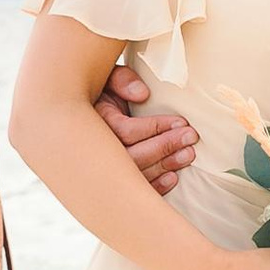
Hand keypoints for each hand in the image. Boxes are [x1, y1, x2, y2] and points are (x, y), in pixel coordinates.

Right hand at [99, 58, 197, 190]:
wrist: (79, 111)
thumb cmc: (100, 92)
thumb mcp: (107, 77)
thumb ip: (122, 80)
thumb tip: (142, 94)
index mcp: (91, 122)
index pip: (126, 131)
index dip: (155, 127)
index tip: (182, 122)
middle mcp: (92, 149)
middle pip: (131, 157)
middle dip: (164, 147)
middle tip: (191, 138)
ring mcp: (98, 168)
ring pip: (134, 175)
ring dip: (165, 165)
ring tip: (189, 154)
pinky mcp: (109, 181)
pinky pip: (131, 191)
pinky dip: (154, 187)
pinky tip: (172, 178)